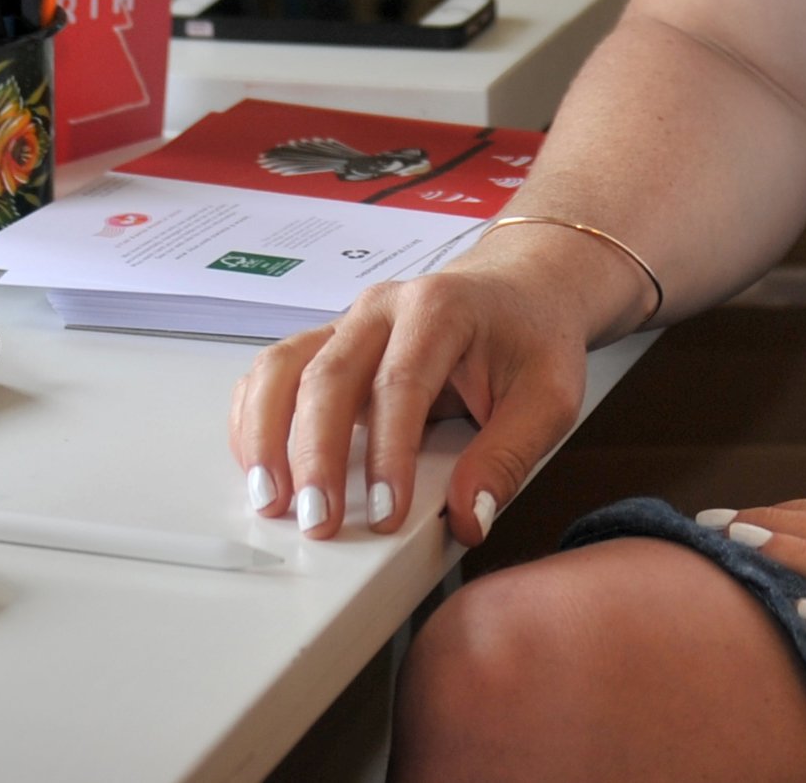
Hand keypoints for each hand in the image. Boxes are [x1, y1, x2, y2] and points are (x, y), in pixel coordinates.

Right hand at [229, 230, 617, 548]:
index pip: (400, 384)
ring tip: (269, 497)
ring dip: (267, 434)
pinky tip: (258, 462)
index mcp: (439, 310)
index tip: (385, 513)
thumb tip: (468, 516)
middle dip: (315, 455)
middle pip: (329, 376)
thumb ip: (508, 457)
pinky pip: (275, 371)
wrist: (521, 285)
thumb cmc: (531, 335)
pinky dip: (256, 416)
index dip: (388, 454)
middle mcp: (381, 309)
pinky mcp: (329, 343)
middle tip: (317, 521)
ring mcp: (348, 323)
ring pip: (284, 367)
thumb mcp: (549, 397)